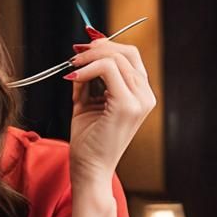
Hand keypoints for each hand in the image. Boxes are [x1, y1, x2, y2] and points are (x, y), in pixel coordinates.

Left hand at [65, 32, 156, 188]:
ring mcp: (139, 101)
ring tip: (71, 67)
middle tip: (74, 55)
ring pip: (116, 59)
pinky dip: (87, 69)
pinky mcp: (127, 105)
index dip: (106, 47)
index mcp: (140, 95)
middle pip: (127, 53)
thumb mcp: (87, 103)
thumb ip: (88, 80)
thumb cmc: (88, 140)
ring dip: (89, 58)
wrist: (89, 169)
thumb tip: (80, 57)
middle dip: (98, 48)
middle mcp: (145, 96)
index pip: (130, 58)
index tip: (81, 49)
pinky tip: (73, 77)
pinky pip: (108, 70)